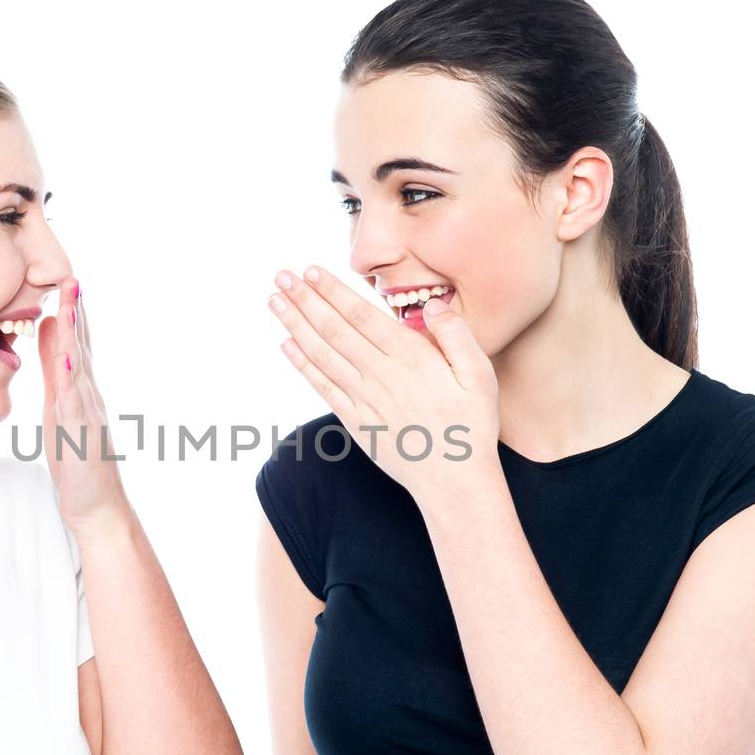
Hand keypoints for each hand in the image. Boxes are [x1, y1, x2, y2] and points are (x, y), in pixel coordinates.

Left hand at [39, 277, 128, 532]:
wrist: (98, 507)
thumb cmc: (77, 462)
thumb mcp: (60, 408)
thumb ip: (55, 371)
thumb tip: (42, 331)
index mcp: (79, 389)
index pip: (74, 343)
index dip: (70, 312)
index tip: (63, 279)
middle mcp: (87, 396)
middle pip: (80, 345)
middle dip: (74, 311)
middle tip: (70, 275)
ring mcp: (86, 414)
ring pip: (78, 366)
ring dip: (74, 334)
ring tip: (68, 303)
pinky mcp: (80, 435)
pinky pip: (75, 402)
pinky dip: (71, 378)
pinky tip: (65, 358)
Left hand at [267, 267, 500, 502]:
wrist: (455, 482)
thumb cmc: (472, 425)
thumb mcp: (480, 375)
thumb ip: (456, 336)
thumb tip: (432, 305)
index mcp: (411, 358)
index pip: (362, 316)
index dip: (333, 291)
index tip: (310, 271)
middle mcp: (382, 375)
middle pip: (335, 329)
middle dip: (305, 300)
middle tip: (280, 276)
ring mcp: (365, 400)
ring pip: (323, 354)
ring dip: (296, 325)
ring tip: (275, 302)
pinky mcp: (356, 422)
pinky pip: (323, 387)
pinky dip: (302, 365)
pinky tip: (286, 345)